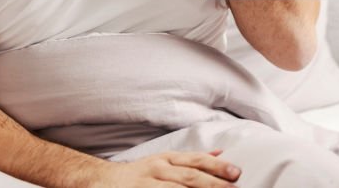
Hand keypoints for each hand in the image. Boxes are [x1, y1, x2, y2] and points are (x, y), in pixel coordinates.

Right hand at [99, 149, 240, 186]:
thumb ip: (191, 160)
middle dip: (212, 183)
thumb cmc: (140, 174)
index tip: (236, 173)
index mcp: (166, 159)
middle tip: (232, 187)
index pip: (195, 161)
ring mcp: (147, 185)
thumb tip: (220, 154)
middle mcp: (158, 170)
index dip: (216, 167)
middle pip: (189, 177)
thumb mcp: (164, 161)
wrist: (103, 181)